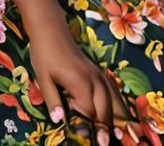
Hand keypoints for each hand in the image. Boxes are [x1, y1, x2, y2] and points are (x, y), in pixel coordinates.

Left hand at [28, 22, 133, 145]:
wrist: (52, 30)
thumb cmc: (45, 54)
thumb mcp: (43, 79)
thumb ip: (53, 101)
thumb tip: (60, 122)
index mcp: (81, 83)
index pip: (89, 113)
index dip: (88, 129)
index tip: (86, 141)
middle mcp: (95, 80)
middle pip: (104, 110)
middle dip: (105, 129)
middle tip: (104, 144)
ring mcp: (99, 76)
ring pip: (113, 102)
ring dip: (115, 120)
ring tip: (119, 137)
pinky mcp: (100, 74)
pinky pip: (113, 94)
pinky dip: (117, 107)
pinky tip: (119, 118)